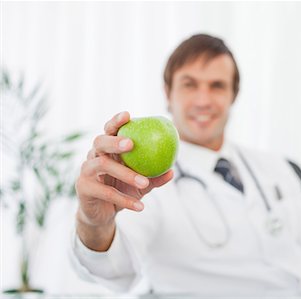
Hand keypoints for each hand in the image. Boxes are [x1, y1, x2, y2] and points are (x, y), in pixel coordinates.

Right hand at [76, 111, 172, 229]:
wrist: (104, 213)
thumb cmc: (123, 190)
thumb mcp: (142, 184)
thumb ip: (154, 177)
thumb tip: (172, 171)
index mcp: (108, 149)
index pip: (109, 130)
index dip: (116, 121)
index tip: (128, 115)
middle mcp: (94, 156)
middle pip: (100, 142)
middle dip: (114, 140)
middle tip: (131, 144)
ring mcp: (86, 171)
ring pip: (102, 165)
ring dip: (125, 173)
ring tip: (144, 182)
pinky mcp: (83, 188)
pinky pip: (105, 192)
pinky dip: (124, 199)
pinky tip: (140, 206)